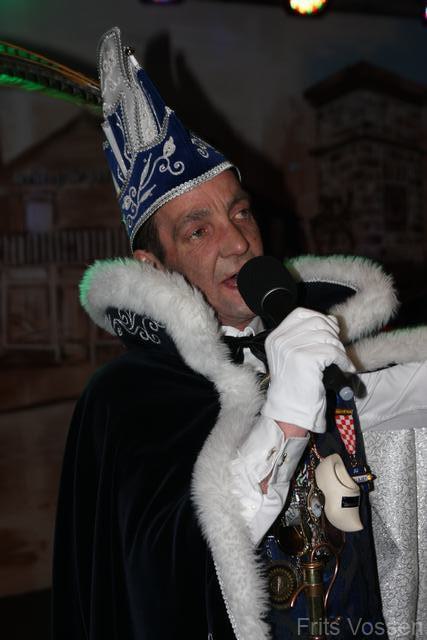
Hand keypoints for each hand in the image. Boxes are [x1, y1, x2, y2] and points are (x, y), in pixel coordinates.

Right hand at [261, 307, 354, 432]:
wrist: (290, 408)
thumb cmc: (294, 384)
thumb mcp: (293, 355)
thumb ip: (307, 336)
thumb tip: (333, 320)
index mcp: (275, 337)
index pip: (300, 313)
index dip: (319, 317)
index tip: (330, 330)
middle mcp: (281, 341)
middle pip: (316, 322)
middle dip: (333, 334)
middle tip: (337, 349)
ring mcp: (291, 349)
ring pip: (327, 336)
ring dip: (339, 349)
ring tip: (340, 361)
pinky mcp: (306, 359)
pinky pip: (333, 351)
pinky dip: (344, 360)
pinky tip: (345, 368)